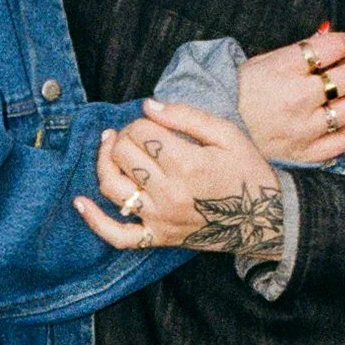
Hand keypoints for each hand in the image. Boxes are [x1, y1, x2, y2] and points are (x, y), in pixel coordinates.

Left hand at [76, 100, 284, 257]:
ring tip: (110, 147)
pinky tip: (80, 202)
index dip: (141, 122)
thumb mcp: (227, 134)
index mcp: (187, 164)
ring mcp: (160, 219)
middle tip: (136, 133)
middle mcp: (169, 194)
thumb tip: (148, 106)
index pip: (142, 133)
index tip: (154, 123)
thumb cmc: (247, 171)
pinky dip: (95, 221)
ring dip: (104, 163)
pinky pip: (118, 236)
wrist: (264, 219)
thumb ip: (187, 116)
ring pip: (112, 187)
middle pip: (123, 155)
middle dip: (124, 136)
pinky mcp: (157, 238)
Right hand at [238, 26, 344, 164]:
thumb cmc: (240, 92)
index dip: (344, 43)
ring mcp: (303, 128)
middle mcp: (297, 97)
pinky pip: (344, 140)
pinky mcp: (305, 153)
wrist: (216, 131)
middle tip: (344, 70)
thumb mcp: (262, 62)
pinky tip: (337, 121)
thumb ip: (298, 52)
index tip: (343, 46)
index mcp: (284, 68)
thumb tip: (329, 38)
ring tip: (342, 96)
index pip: (333, 47)